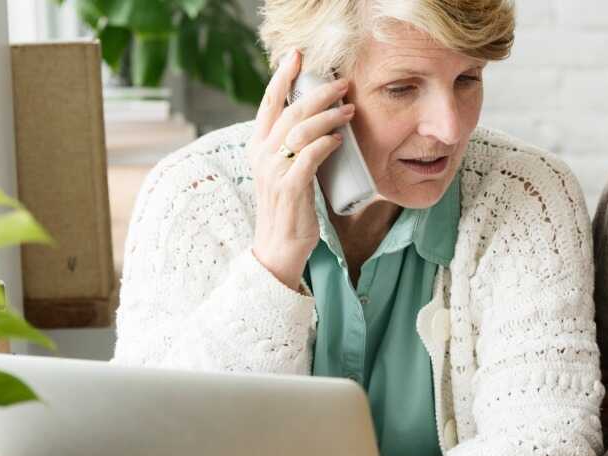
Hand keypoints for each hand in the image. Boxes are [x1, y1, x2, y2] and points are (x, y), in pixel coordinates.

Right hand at [248, 50, 353, 289]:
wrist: (278, 247)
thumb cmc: (288, 207)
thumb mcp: (284, 170)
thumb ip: (293, 147)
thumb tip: (320, 121)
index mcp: (258, 146)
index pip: (268, 102)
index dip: (282, 76)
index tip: (298, 55)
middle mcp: (262, 155)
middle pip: (289, 110)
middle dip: (318, 92)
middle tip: (343, 83)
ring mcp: (274, 171)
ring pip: (300, 130)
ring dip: (328, 115)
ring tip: (349, 110)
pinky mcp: (290, 188)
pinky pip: (309, 157)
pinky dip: (325, 144)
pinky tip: (339, 138)